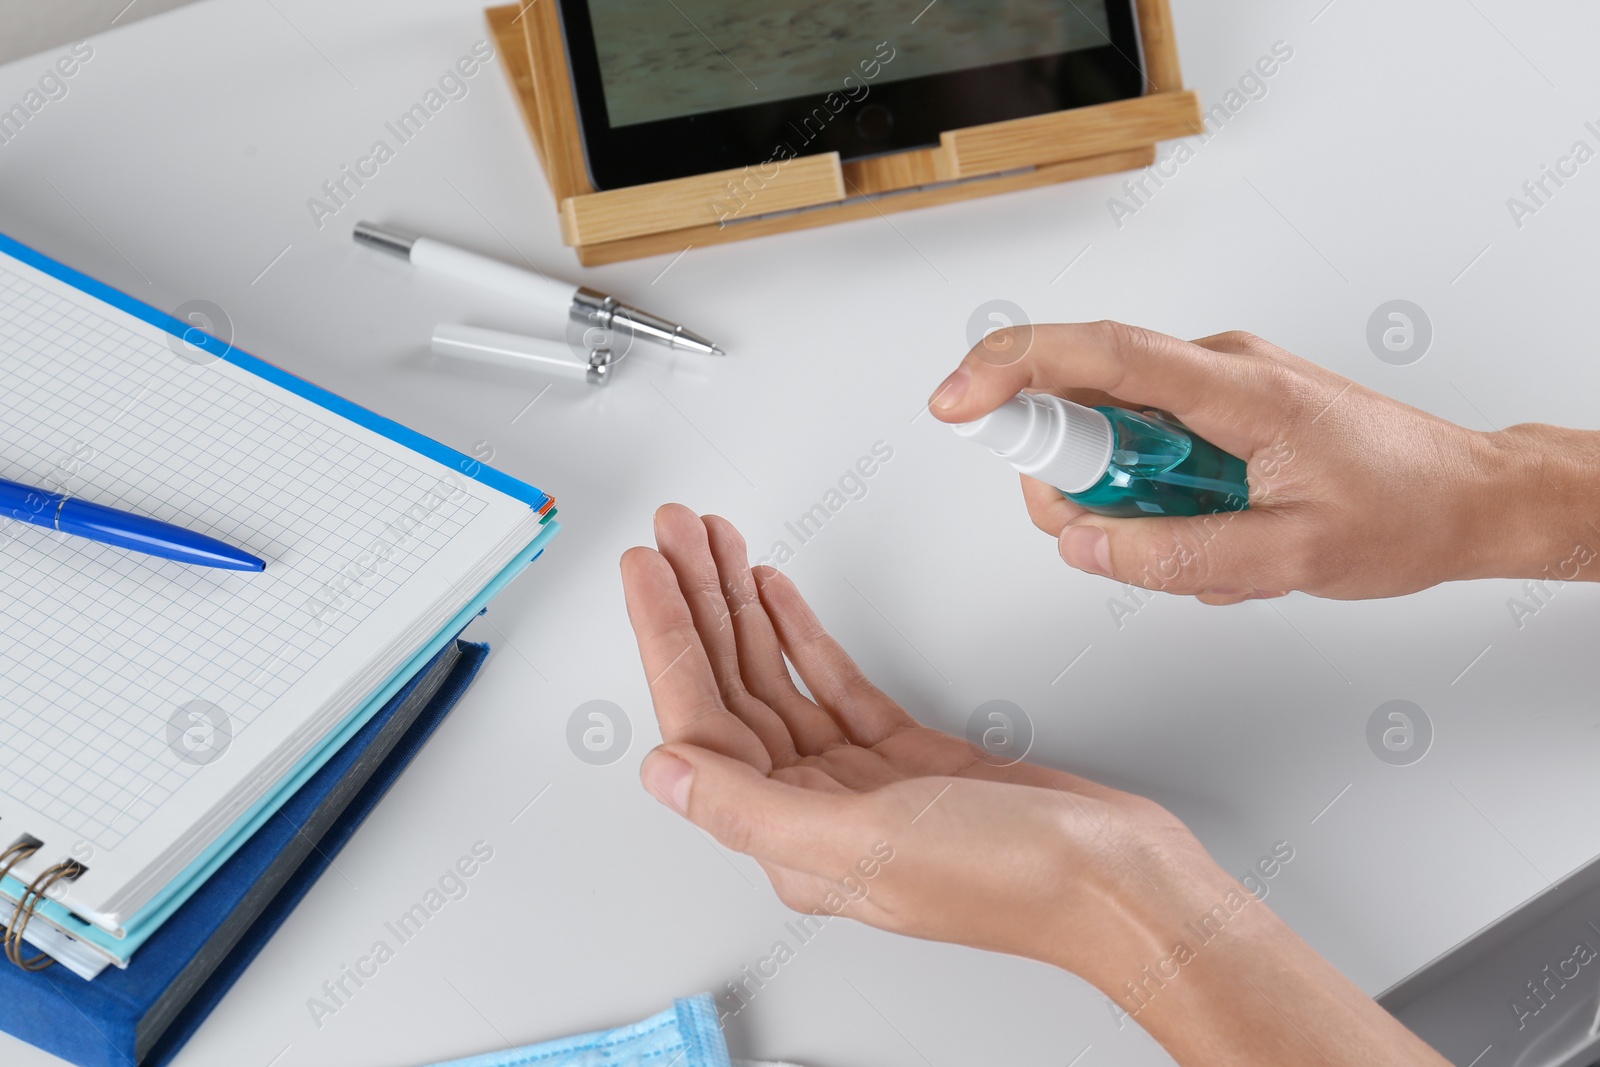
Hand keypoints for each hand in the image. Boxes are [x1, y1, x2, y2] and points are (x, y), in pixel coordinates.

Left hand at [620, 505, 1447, 1065]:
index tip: (648, 573)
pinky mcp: (905, 752)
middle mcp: (813, 808)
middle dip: (698, 604)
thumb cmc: (1011, 879)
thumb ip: (750, 806)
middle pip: (731, 689)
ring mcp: (859, 779)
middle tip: (675, 534)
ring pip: (777, 677)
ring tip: (715, 546)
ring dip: (742, 607)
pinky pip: (832, 682)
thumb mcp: (865, 842)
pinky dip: (801, 632)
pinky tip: (775, 594)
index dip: (667, 640)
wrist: (1117, 880)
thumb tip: (661, 773)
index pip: (702, 722)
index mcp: (789, 837)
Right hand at [928, 321, 1599, 602]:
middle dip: (1071, 476)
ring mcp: (1217, 388)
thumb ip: (1177, 556)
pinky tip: (1214, 535)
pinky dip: (1157, 500)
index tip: (955, 400)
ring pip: (1115, 434)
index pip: (1101, 354)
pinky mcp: (1218, 412)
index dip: (1013, 368)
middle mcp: (1218, 370)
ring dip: (1125, 502)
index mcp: (1238, 387)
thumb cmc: (1405, 510)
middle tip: (1111, 536)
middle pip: (1089, 399)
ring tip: (1199, 546)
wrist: (1470, 497)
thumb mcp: (1291, 558)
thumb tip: (1083, 543)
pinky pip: (1149, 449)